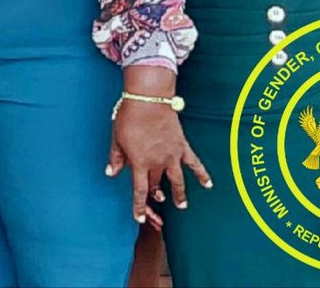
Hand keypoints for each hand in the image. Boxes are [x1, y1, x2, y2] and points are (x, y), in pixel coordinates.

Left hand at [107, 101, 210, 226]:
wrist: (148, 100)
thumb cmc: (129, 117)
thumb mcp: (116, 139)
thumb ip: (116, 158)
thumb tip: (111, 174)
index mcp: (140, 163)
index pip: (140, 190)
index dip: (139, 206)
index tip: (140, 218)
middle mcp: (157, 163)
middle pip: (157, 185)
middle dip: (156, 196)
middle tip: (158, 204)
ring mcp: (172, 156)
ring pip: (177, 181)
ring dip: (179, 194)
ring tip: (182, 205)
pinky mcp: (182, 146)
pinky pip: (194, 163)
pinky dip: (202, 174)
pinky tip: (208, 184)